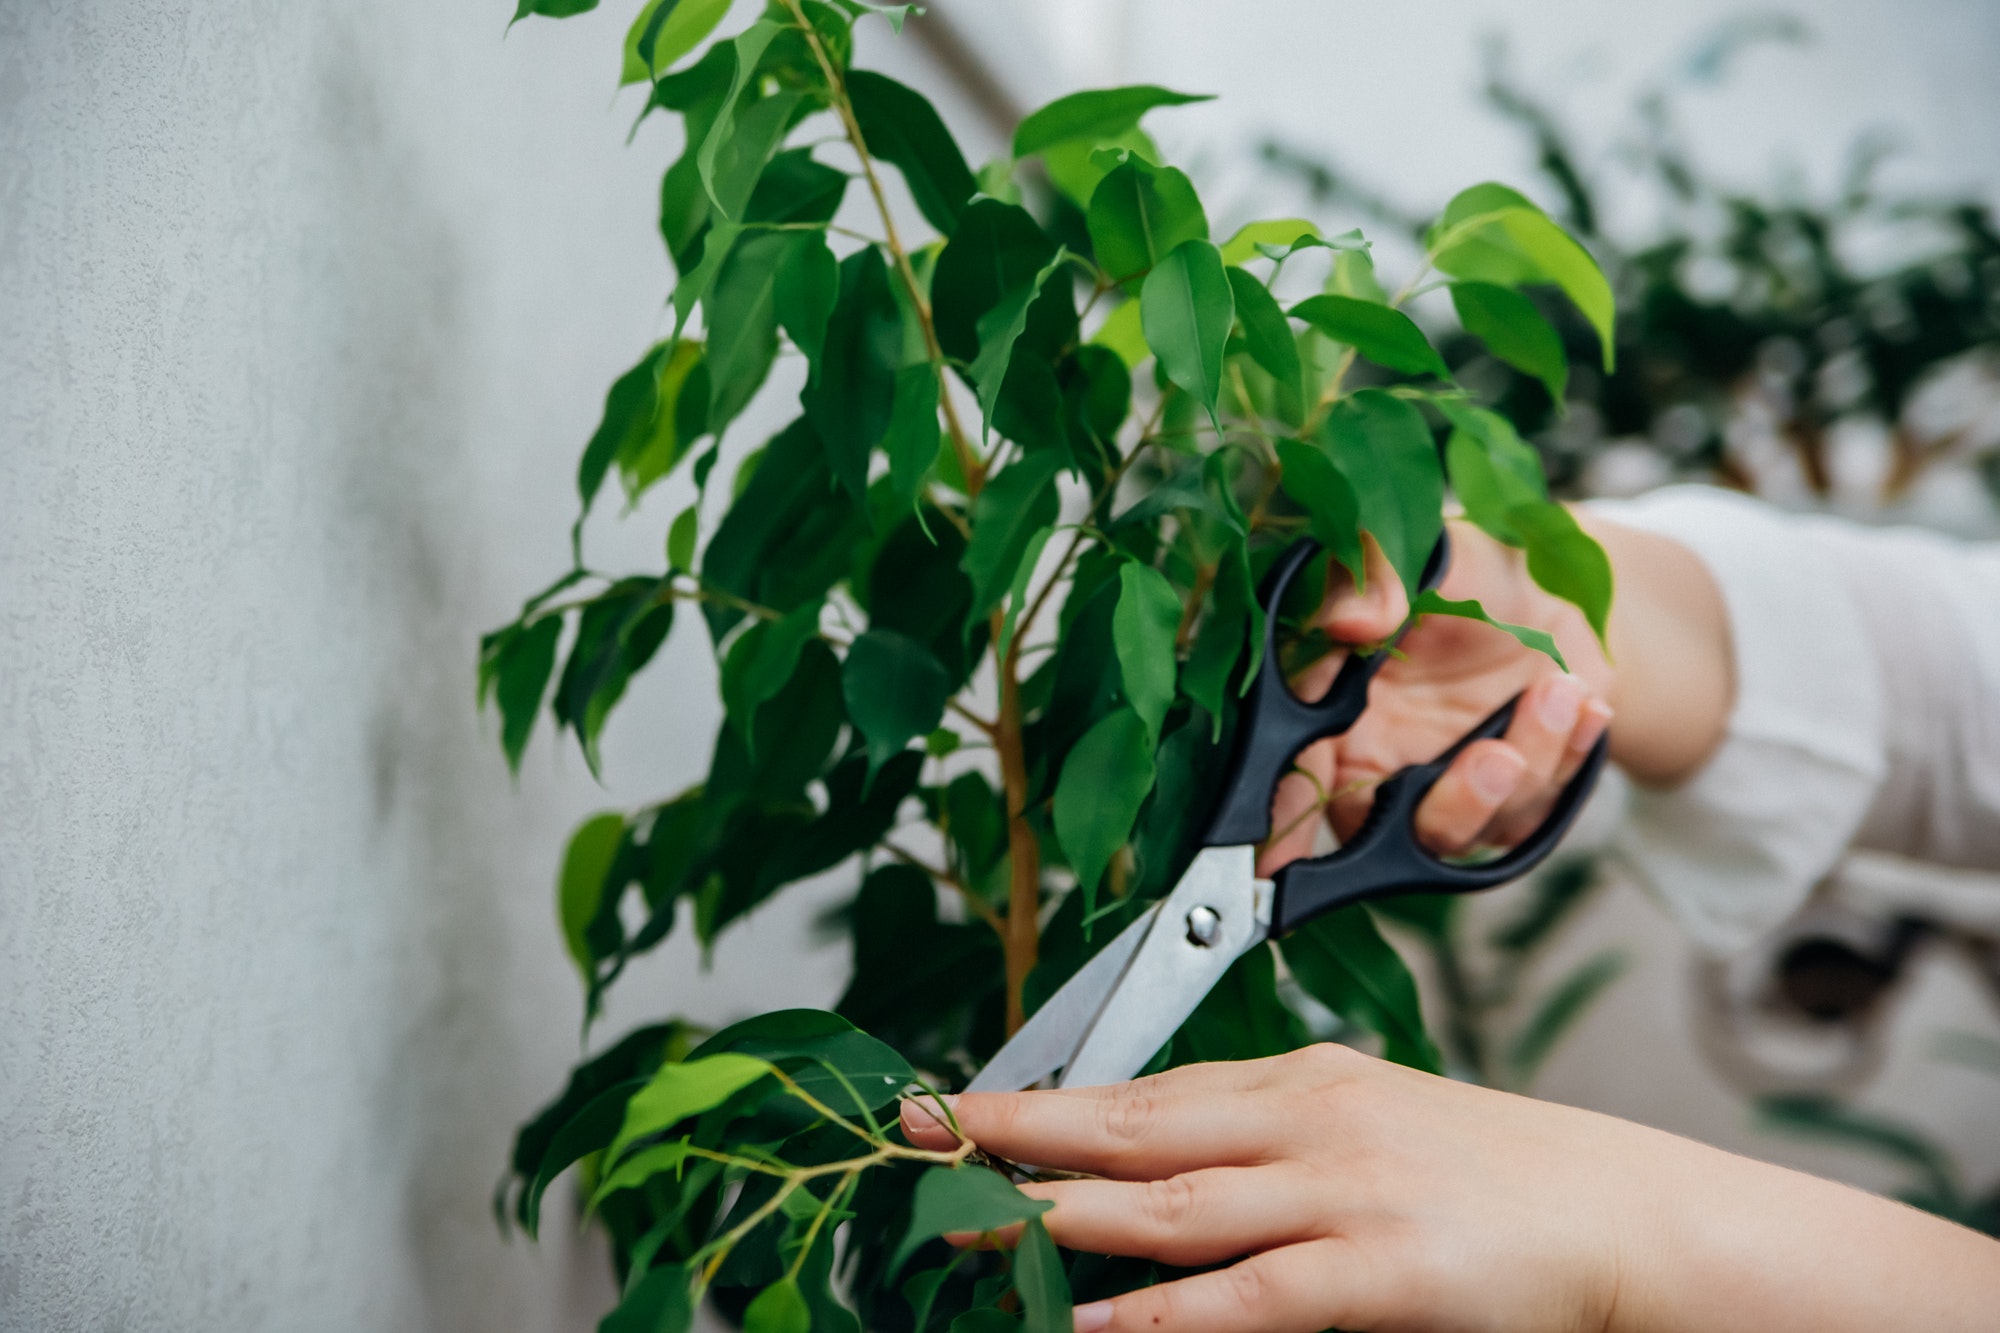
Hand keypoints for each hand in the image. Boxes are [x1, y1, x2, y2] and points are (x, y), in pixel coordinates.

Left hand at [900, 1046, 1999, 1332]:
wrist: (1622, 1215)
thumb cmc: (1494, 1178)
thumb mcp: (1371, 1126)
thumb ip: (1267, 1138)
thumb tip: (1161, 1161)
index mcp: (1302, 1081)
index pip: (1146, 1087)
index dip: (1045, 1100)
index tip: (961, 1103)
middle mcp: (1307, 1121)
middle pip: (1135, 1127)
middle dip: (1019, 1132)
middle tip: (919, 1132)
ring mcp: (1341, 1193)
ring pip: (1172, 1202)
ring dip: (1060, 1212)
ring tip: (968, 1218)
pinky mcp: (1378, 1271)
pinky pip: (1249, 1293)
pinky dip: (1165, 1309)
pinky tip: (1098, 1318)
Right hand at [1261, 515, 1731, 873]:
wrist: (1561, 588)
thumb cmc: (1473, 572)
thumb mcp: (1427, 557)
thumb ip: (1373, 578)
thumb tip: (1349, 621)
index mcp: (1331, 712)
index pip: (1292, 774)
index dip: (1282, 818)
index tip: (1282, 855)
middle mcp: (1378, 762)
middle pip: (1382, 833)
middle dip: (1452, 806)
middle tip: (1499, 758)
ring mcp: (1443, 789)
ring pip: (1471, 826)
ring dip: (1527, 762)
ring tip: (1557, 689)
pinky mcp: (1506, 803)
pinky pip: (1533, 814)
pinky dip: (1565, 760)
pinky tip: (1584, 706)